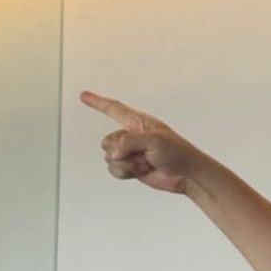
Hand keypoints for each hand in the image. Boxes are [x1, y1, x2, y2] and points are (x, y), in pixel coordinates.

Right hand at [80, 91, 196, 195]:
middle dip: (123, 152)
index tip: (84, 96)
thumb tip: (114, 152)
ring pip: (110, 158)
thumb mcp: (154, 140)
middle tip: (144, 154)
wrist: (186, 175)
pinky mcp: (131, 167)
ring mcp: (130, 152)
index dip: (97, 102)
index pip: (114, 108)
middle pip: (107, 141)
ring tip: (147, 162)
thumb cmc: (177, 152)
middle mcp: (131, 136)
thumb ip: (129, 142)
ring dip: (128, 164)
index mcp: (138, 122)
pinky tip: (143, 171)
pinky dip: (126, 173)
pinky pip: (114, 170)